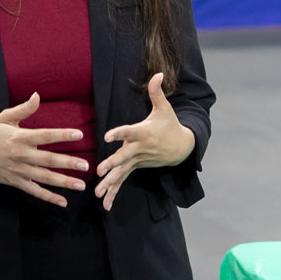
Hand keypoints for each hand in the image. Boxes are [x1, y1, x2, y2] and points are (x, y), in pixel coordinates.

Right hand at [0, 94, 88, 207]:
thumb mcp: (5, 118)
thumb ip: (23, 109)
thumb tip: (37, 96)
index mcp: (20, 138)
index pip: (45, 136)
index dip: (62, 135)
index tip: (79, 135)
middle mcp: (21, 155)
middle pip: (48, 159)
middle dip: (68, 163)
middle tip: (86, 165)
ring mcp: (19, 171)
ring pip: (44, 178)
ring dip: (63, 182)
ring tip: (80, 184)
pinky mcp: (16, 182)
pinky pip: (35, 191)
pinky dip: (48, 197)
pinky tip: (62, 202)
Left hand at [95, 73, 194, 211]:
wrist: (182, 148)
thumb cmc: (170, 125)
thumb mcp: (165, 108)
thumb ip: (157, 92)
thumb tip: (157, 73)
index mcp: (143, 132)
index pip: (129, 132)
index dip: (119, 133)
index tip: (108, 136)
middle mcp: (139, 148)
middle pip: (124, 157)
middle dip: (112, 164)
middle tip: (100, 171)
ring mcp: (137, 160)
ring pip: (122, 173)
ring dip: (110, 184)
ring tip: (98, 194)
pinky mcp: (136, 167)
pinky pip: (124, 181)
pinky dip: (115, 193)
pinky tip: (105, 205)